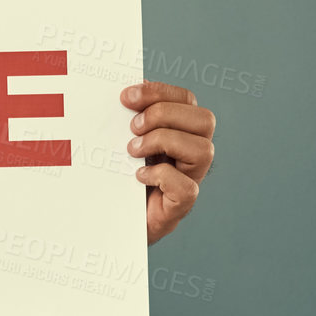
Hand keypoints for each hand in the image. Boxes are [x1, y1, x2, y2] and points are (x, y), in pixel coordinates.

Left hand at [120, 82, 214, 244]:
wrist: (110, 222)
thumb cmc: (115, 176)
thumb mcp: (117, 141)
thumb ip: (124, 119)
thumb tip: (123, 95)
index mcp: (178, 132)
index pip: (187, 100)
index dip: (160, 93)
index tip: (126, 97)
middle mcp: (190, 155)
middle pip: (205, 120)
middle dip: (164, 114)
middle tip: (132, 126)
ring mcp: (189, 180)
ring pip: (204, 151)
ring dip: (164, 142)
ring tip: (132, 150)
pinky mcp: (179, 206)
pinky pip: (187, 189)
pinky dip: (161, 176)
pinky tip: (137, 175)